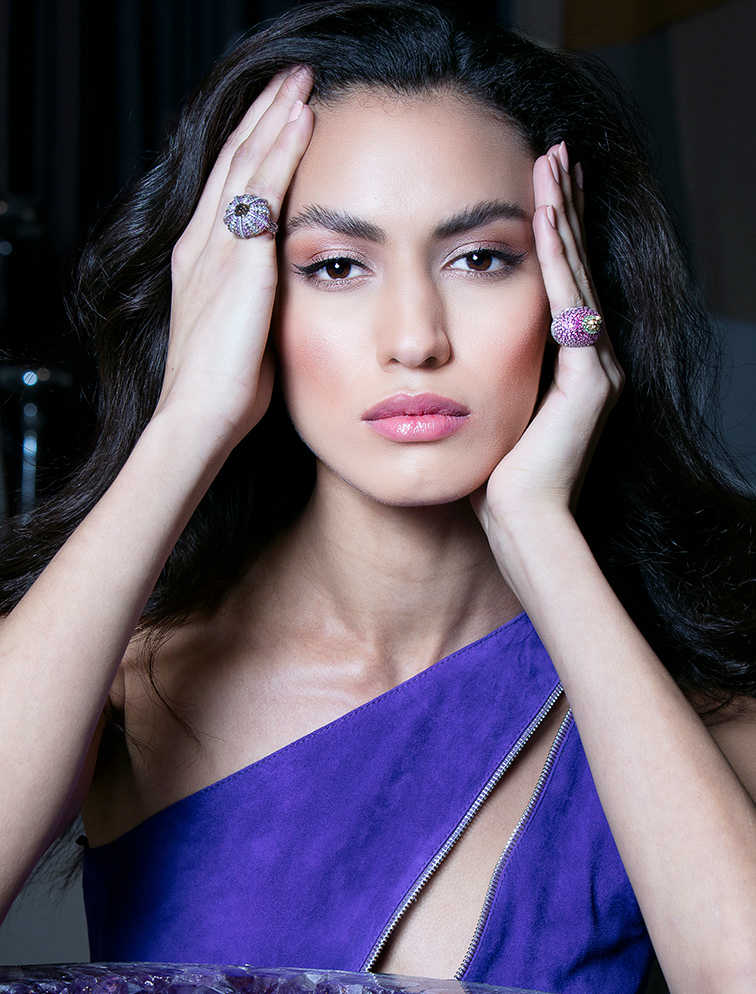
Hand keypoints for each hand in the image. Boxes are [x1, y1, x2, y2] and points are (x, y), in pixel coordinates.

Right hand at [155, 68, 314, 446]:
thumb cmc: (225, 392)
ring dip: (275, 117)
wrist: (201, 416)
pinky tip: (303, 119)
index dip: (253, 146)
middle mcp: (201, 243)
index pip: (229, 186)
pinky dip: (282, 149)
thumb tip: (284, 295)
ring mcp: (216, 247)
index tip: (280, 115)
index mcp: (200, 261)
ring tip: (301, 81)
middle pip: (234, 160)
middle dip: (263, 116)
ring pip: (247, 162)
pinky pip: (262, 188)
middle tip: (292, 78)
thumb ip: (258, 302)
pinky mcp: (237, 259)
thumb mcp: (243, 334)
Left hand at [473, 141, 623, 537]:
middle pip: (576, 266)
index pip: (563, 280)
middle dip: (565, 206)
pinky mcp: (590, 380)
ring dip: (563, 217)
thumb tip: (448, 348)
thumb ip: (486, 372)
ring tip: (551, 164)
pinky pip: (569, 306)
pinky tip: (543, 219)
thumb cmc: (495, 479)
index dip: (553, 231)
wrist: (521, 525)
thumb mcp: (490, 409)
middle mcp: (594, 358)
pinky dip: (556, 261)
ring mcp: (598, 367)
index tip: (537, 182)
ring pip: (576, 276)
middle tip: (553, 151)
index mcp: (573, 363)